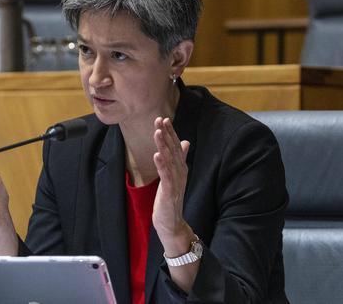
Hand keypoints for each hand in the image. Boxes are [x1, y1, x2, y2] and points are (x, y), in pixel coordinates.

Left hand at [151, 117, 193, 252]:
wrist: (172, 223)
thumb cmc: (171, 198)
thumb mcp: (174, 175)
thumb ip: (180, 158)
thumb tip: (185, 141)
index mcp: (181, 168)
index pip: (176, 146)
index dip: (170, 133)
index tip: (163, 119)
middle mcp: (180, 172)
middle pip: (174, 150)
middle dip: (167, 134)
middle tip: (160, 119)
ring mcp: (176, 182)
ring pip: (170, 160)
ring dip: (164, 145)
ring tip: (157, 132)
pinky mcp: (170, 192)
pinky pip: (166, 176)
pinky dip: (162, 165)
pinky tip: (157, 155)